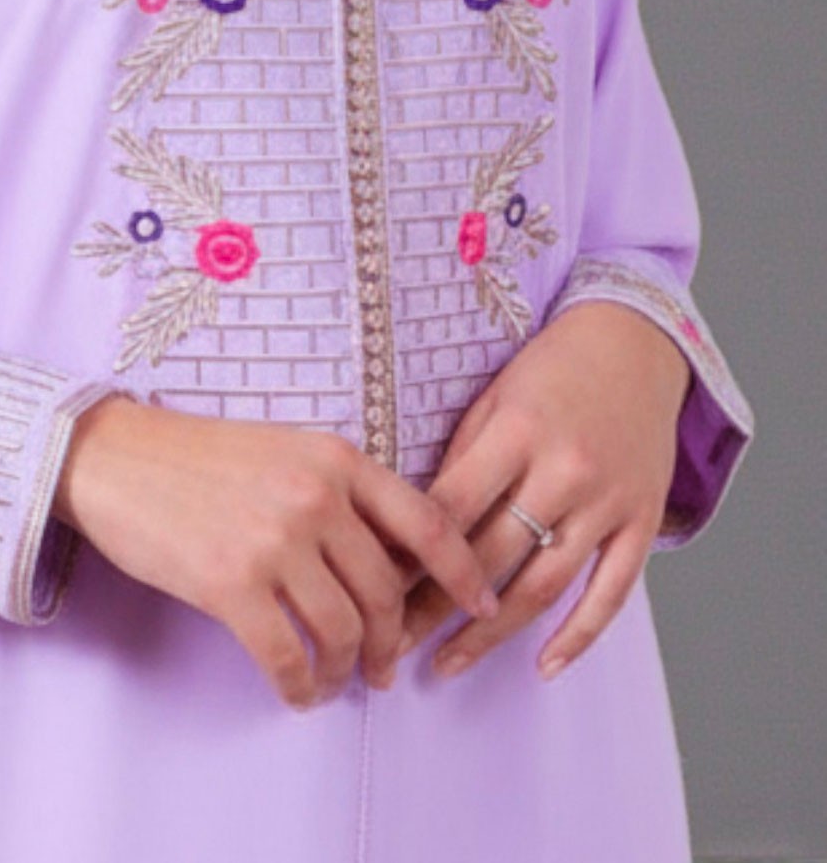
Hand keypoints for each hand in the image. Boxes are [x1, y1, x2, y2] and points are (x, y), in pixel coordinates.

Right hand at [54, 394, 499, 709]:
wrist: (117, 458)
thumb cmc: (201, 458)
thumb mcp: (286, 451)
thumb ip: (341, 495)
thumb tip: (392, 566)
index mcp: (335, 458)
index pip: (426, 522)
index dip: (463, 572)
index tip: (482, 604)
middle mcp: (314, 496)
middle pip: (385, 591)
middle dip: (392, 641)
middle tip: (385, 667)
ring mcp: (273, 540)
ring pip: (342, 630)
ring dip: (345, 670)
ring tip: (334, 680)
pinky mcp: (231, 583)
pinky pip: (287, 655)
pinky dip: (300, 685)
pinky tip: (297, 690)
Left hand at [393, 301, 692, 681]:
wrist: (635, 346)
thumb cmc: (551, 371)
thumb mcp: (494, 398)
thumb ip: (462, 460)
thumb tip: (416, 527)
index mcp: (518, 432)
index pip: (452, 509)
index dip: (409, 556)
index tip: (371, 590)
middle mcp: (564, 470)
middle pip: (491, 558)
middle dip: (434, 607)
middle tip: (390, 645)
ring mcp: (607, 502)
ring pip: (544, 586)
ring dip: (491, 634)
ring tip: (446, 662)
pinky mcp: (641, 522)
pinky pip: (611, 593)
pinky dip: (579, 636)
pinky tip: (543, 665)